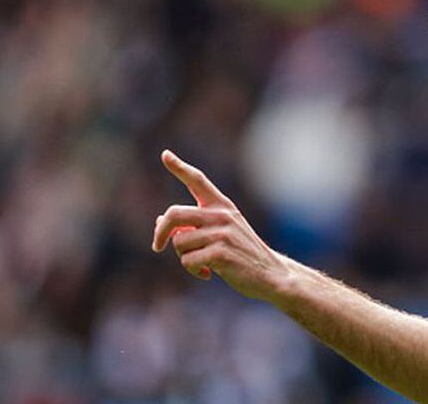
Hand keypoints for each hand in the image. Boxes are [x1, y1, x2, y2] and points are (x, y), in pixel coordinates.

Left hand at [153, 150, 289, 300]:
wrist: (271, 273)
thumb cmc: (242, 254)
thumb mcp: (221, 233)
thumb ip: (194, 225)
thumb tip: (159, 222)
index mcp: (222, 206)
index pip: (198, 181)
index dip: (180, 167)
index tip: (165, 154)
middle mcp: (222, 215)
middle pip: (174, 214)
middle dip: (160, 232)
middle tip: (157, 246)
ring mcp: (222, 233)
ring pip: (179, 243)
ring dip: (184, 257)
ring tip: (203, 263)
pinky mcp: (221, 253)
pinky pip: (188, 261)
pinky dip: (194, 270)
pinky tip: (209, 273)